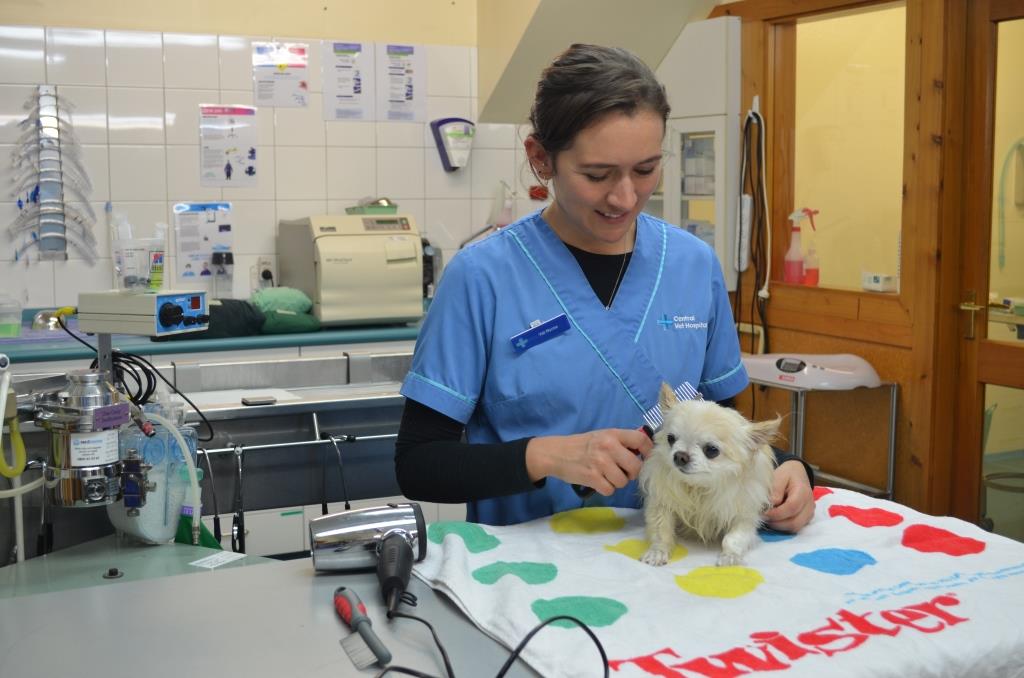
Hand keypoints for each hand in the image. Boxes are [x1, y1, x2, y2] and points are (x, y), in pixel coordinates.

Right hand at [525, 428, 652, 495]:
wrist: (556, 453)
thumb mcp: (602, 436)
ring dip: (617, 482)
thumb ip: (620, 442)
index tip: (645, 458)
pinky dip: (606, 489)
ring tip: (607, 476)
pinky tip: (598, 482)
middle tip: (622, 472)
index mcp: (613, 434)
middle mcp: (608, 447)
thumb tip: (642, 453)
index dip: (648, 451)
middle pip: (636, 466)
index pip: (641, 440)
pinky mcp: (592, 477)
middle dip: (631, 473)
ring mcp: (600, 463)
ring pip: (623, 481)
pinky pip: (610, 490)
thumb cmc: (582, 445)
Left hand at [763, 459, 814, 531]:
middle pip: (794, 522)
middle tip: (763, 517)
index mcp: (803, 492)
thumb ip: (776, 489)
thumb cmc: (787, 475)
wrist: (797, 474)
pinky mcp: (806, 518)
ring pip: (795, 527)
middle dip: (776, 523)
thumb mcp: (779, 475)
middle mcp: (809, 505)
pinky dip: (784, 526)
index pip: (791, 507)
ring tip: (768, 518)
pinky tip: (775, 519)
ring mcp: (809, 513)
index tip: (763, 513)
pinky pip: (796, 527)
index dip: (776, 513)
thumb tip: (772, 503)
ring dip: (779, 526)